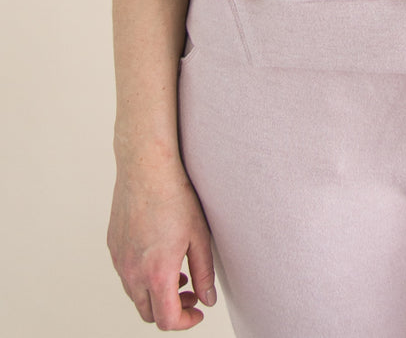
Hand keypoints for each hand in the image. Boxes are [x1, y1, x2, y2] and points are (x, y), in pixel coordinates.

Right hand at [108, 157, 216, 329]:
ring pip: (135, 294)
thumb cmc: (174, 196)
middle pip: (148, 313)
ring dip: (156, 293)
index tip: (197, 311)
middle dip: (171, 310)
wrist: (146, 167)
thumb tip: (208, 299)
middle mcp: (132, 272)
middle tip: (190, 293)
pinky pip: (125, 273)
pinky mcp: (112, 246)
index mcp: (156, 273)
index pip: (167, 320)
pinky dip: (142, 276)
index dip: (185, 322)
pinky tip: (159, 255)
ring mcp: (119, 259)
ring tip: (177, 273)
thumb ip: (204, 274)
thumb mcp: (199, 237)